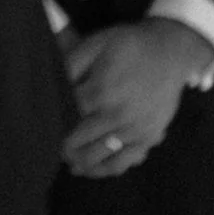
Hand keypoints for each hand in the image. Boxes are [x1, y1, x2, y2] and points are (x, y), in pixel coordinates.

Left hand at [61, 17, 208, 176]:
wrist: (172, 51)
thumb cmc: (129, 46)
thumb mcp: (96, 44)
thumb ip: (71, 63)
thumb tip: (51, 83)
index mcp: (101, 91)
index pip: (66, 117)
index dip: (52, 124)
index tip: (41, 128)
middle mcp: (117, 115)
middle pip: (79, 142)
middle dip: (61, 146)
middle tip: (49, 146)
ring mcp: (135, 129)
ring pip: (99, 157)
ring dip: (78, 162)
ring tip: (66, 160)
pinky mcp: (149, 137)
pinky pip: (124, 162)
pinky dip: (104, 170)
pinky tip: (89, 169)